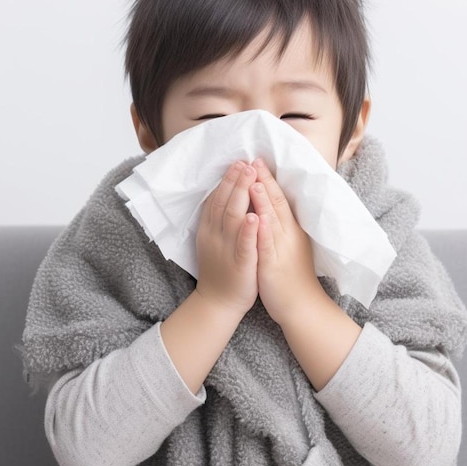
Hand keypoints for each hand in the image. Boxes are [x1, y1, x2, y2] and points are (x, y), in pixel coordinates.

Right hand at [195, 161, 259, 316]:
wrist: (218, 303)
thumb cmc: (221, 268)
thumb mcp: (214, 240)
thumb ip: (218, 219)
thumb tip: (225, 194)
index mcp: (210, 229)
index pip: (217, 199)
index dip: (227, 180)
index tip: (237, 162)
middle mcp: (215, 236)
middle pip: (224, 202)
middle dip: (235, 181)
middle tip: (244, 162)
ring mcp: (227, 249)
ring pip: (233, 217)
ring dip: (242, 195)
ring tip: (250, 176)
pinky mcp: (241, 264)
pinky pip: (245, 245)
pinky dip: (250, 230)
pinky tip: (256, 216)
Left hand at [249, 158, 324, 324]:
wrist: (302, 306)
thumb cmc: (293, 274)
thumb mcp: (290, 244)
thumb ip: (282, 224)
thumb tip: (271, 206)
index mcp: (290, 229)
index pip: (278, 198)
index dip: (268, 179)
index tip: (258, 161)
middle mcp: (288, 235)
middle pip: (276, 203)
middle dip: (264, 180)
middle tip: (254, 160)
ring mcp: (282, 250)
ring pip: (272, 220)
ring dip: (264, 200)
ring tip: (255, 180)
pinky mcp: (274, 266)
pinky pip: (267, 246)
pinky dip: (263, 231)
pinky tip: (257, 219)